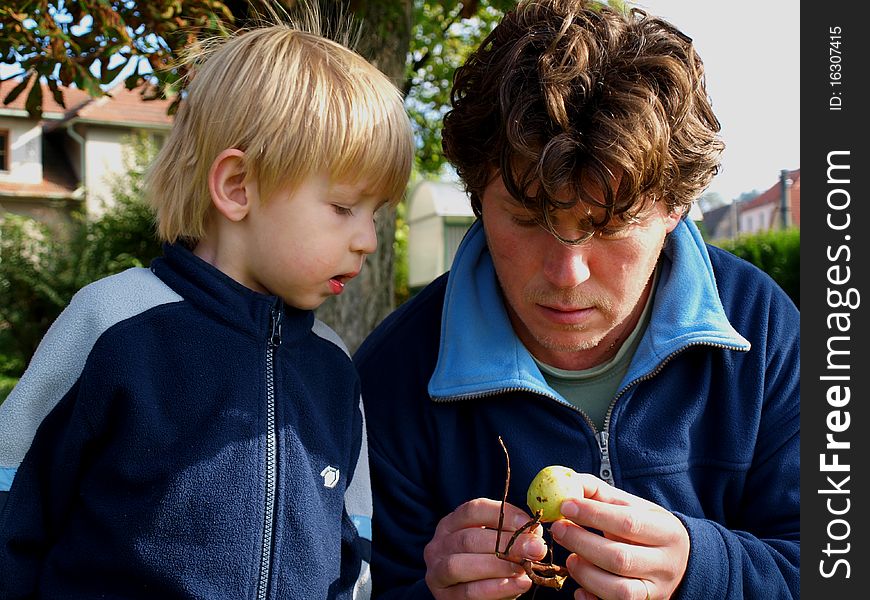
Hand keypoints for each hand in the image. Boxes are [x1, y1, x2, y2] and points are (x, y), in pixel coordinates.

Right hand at [423, 497, 548, 599]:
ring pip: (461, 565)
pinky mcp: (443, 597)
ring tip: (525, 568)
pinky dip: (496, 589)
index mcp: (451, 523)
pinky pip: (469, 593)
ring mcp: (436, 571)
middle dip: (506, 543)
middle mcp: (438, 544)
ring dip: (498, 566)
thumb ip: (512, 536)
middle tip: (537, 548)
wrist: (470, 592)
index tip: (529, 523)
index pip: (473, 510)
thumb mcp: (495, 543)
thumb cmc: (486, 562)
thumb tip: (534, 533)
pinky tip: (520, 584)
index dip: (502, 514)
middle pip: (468, 539)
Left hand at [548, 475, 688, 599]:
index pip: (629, 522)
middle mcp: (665, 564)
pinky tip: (579, 586)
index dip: (594, 514)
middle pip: (620, 558)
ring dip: (586, 573)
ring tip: (570, 559)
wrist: (678, 562)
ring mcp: (656, 590)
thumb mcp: (631, 506)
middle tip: (558, 530)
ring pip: (619, 590)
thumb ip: (599, 492)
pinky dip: (592, 598)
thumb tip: (568, 481)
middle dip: (582, 543)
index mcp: (666, 531)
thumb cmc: (645, 528)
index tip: (566, 505)